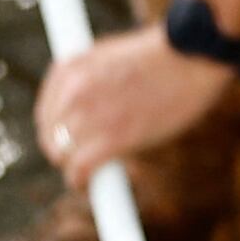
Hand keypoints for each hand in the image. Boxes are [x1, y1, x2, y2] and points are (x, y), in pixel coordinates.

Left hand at [33, 25, 233, 184]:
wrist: (193, 55)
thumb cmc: (165, 56)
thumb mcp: (114, 55)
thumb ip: (94, 79)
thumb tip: (93, 108)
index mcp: (70, 68)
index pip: (46, 114)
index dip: (59, 133)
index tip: (72, 144)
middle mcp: (72, 91)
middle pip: (50, 137)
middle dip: (66, 152)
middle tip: (85, 161)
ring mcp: (89, 114)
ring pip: (63, 156)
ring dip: (77, 168)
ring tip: (94, 174)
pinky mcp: (111, 138)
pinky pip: (80, 170)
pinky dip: (81, 182)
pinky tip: (87, 185)